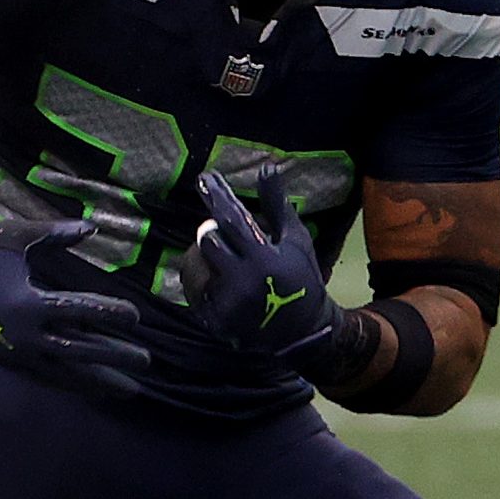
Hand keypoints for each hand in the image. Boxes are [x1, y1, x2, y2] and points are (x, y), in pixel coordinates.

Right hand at [0, 216, 152, 385]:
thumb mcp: (16, 236)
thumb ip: (56, 234)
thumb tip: (92, 228)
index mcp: (31, 303)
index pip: (81, 311)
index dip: (110, 314)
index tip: (134, 316)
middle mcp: (28, 335)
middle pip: (81, 349)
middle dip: (115, 355)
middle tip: (146, 360)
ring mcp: (19, 352)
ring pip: (67, 371)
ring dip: (100, 380)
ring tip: (129, 389)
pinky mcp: (11, 361)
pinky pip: (49, 376)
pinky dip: (74, 383)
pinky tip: (94, 387)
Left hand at [174, 172, 339, 364]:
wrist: (302, 331)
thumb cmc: (301, 277)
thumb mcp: (295, 239)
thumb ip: (277, 204)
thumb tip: (267, 167)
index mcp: (264, 257)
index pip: (232, 219)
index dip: (217, 196)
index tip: (203, 178)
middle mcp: (243, 280)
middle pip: (209, 241)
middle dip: (215, 235)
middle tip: (230, 241)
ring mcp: (227, 303)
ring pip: (198, 266)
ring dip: (209, 259)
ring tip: (230, 266)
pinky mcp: (216, 320)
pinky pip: (196, 291)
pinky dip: (207, 283)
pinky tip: (226, 288)